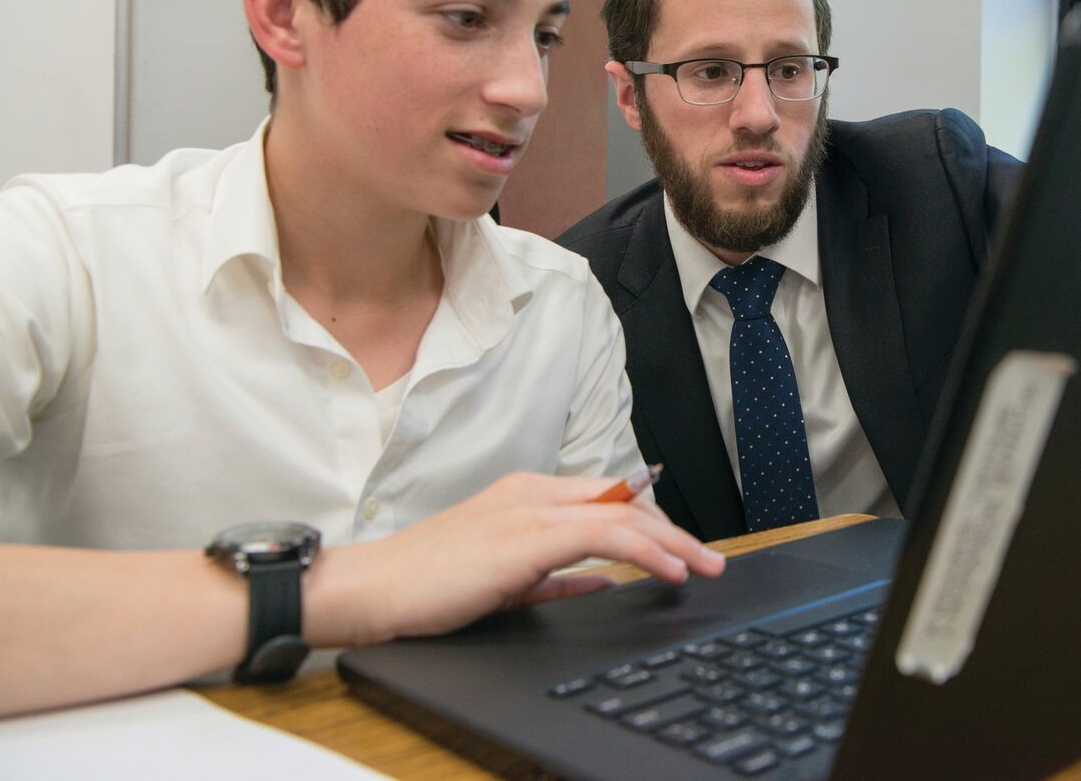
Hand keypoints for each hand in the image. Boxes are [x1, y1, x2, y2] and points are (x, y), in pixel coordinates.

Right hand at [307, 472, 724, 646]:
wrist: (371, 589)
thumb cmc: (427, 585)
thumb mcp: (507, 579)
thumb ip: (559, 577)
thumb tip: (606, 582)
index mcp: (527, 495)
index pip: (608, 497)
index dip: (654, 522)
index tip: (683, 549)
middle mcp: (534, 491)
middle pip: (625, 499)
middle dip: (675, 530)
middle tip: (709, 559)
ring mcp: (530, 508)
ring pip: (624, 512)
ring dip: (673, 541)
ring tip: (703, 567)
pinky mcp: (527, 536)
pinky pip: (605, 535)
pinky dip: (645, 551)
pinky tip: (667, 571)